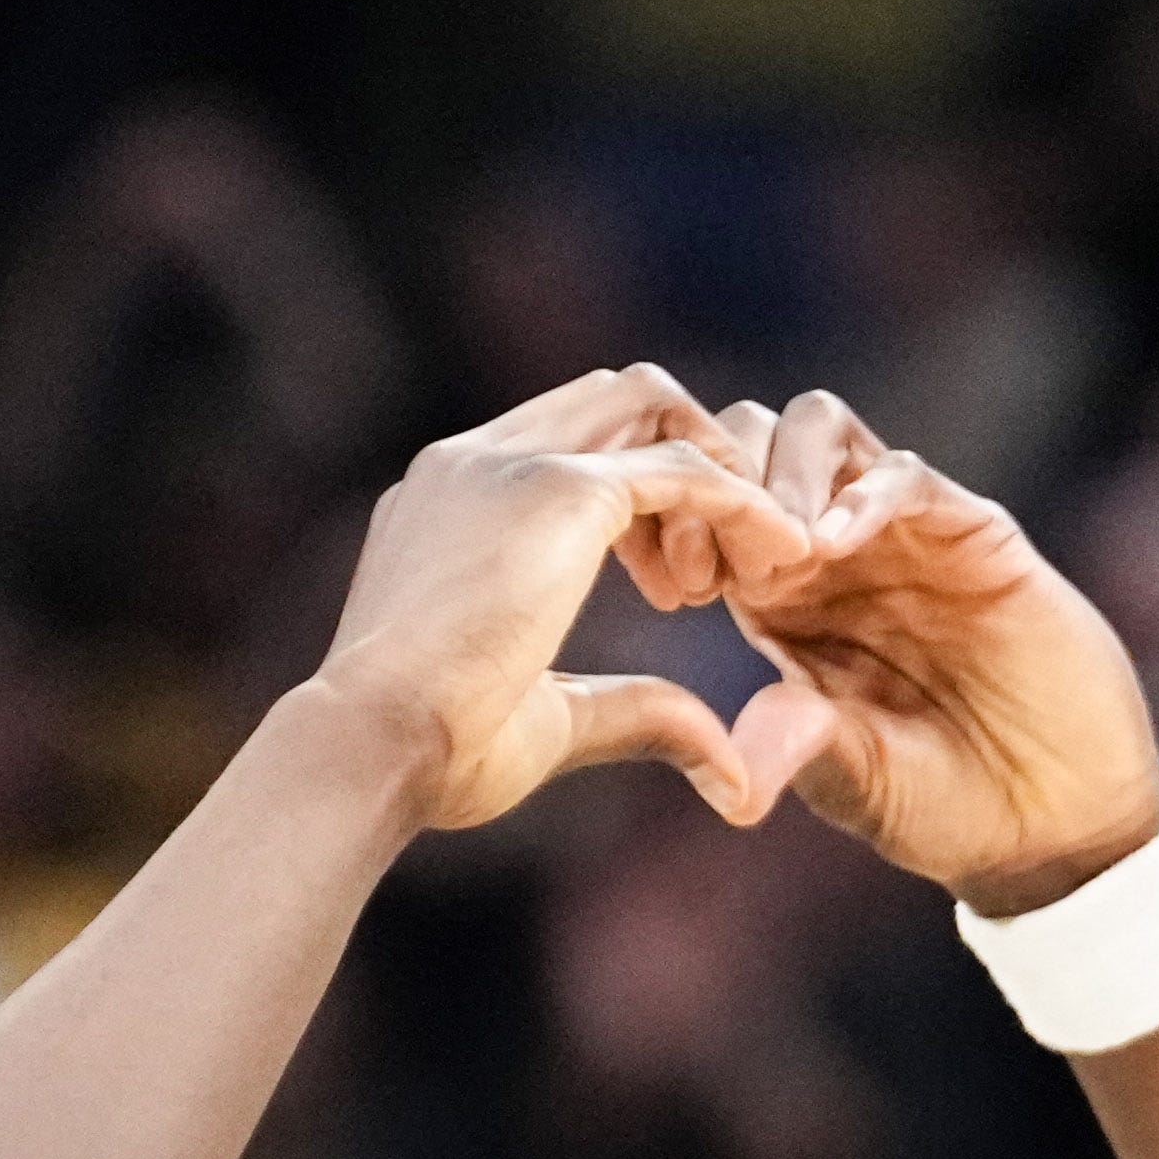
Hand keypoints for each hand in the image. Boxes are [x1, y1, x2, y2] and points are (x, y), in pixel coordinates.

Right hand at [290, 368, 778, 839]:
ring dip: (715, 471)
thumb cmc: (438, 755)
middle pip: (611, 398)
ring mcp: (510, 464)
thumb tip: (724, 759)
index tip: (676, 589)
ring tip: (753, 569)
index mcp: (447, 502)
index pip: (562, 443)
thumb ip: (635, 711)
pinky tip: (785, 559)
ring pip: (649, 402)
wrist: (374, 745)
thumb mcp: (553, 722)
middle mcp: (472, 462)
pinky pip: (683, 465)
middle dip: (686, 464)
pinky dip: (740, 503)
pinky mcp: (557, 490)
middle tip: (724, 574)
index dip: (639, 501)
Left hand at [653, 390, 1158, 910]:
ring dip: (782, 468)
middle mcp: (837, 555)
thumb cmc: (950, 808)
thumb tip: (730, 764)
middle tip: (720, 560)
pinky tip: (833, 544)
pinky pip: (905, 475)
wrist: (1058, 822)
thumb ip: (801, 746)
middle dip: (718, 482)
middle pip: (750, 444)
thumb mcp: (858, 783)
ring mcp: (904, 535)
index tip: (674, 588)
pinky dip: (862, 492)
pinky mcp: (974, 534)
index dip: (678, 526)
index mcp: (784, 605)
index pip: (709, 513)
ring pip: (818, 429)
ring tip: (783, 549)